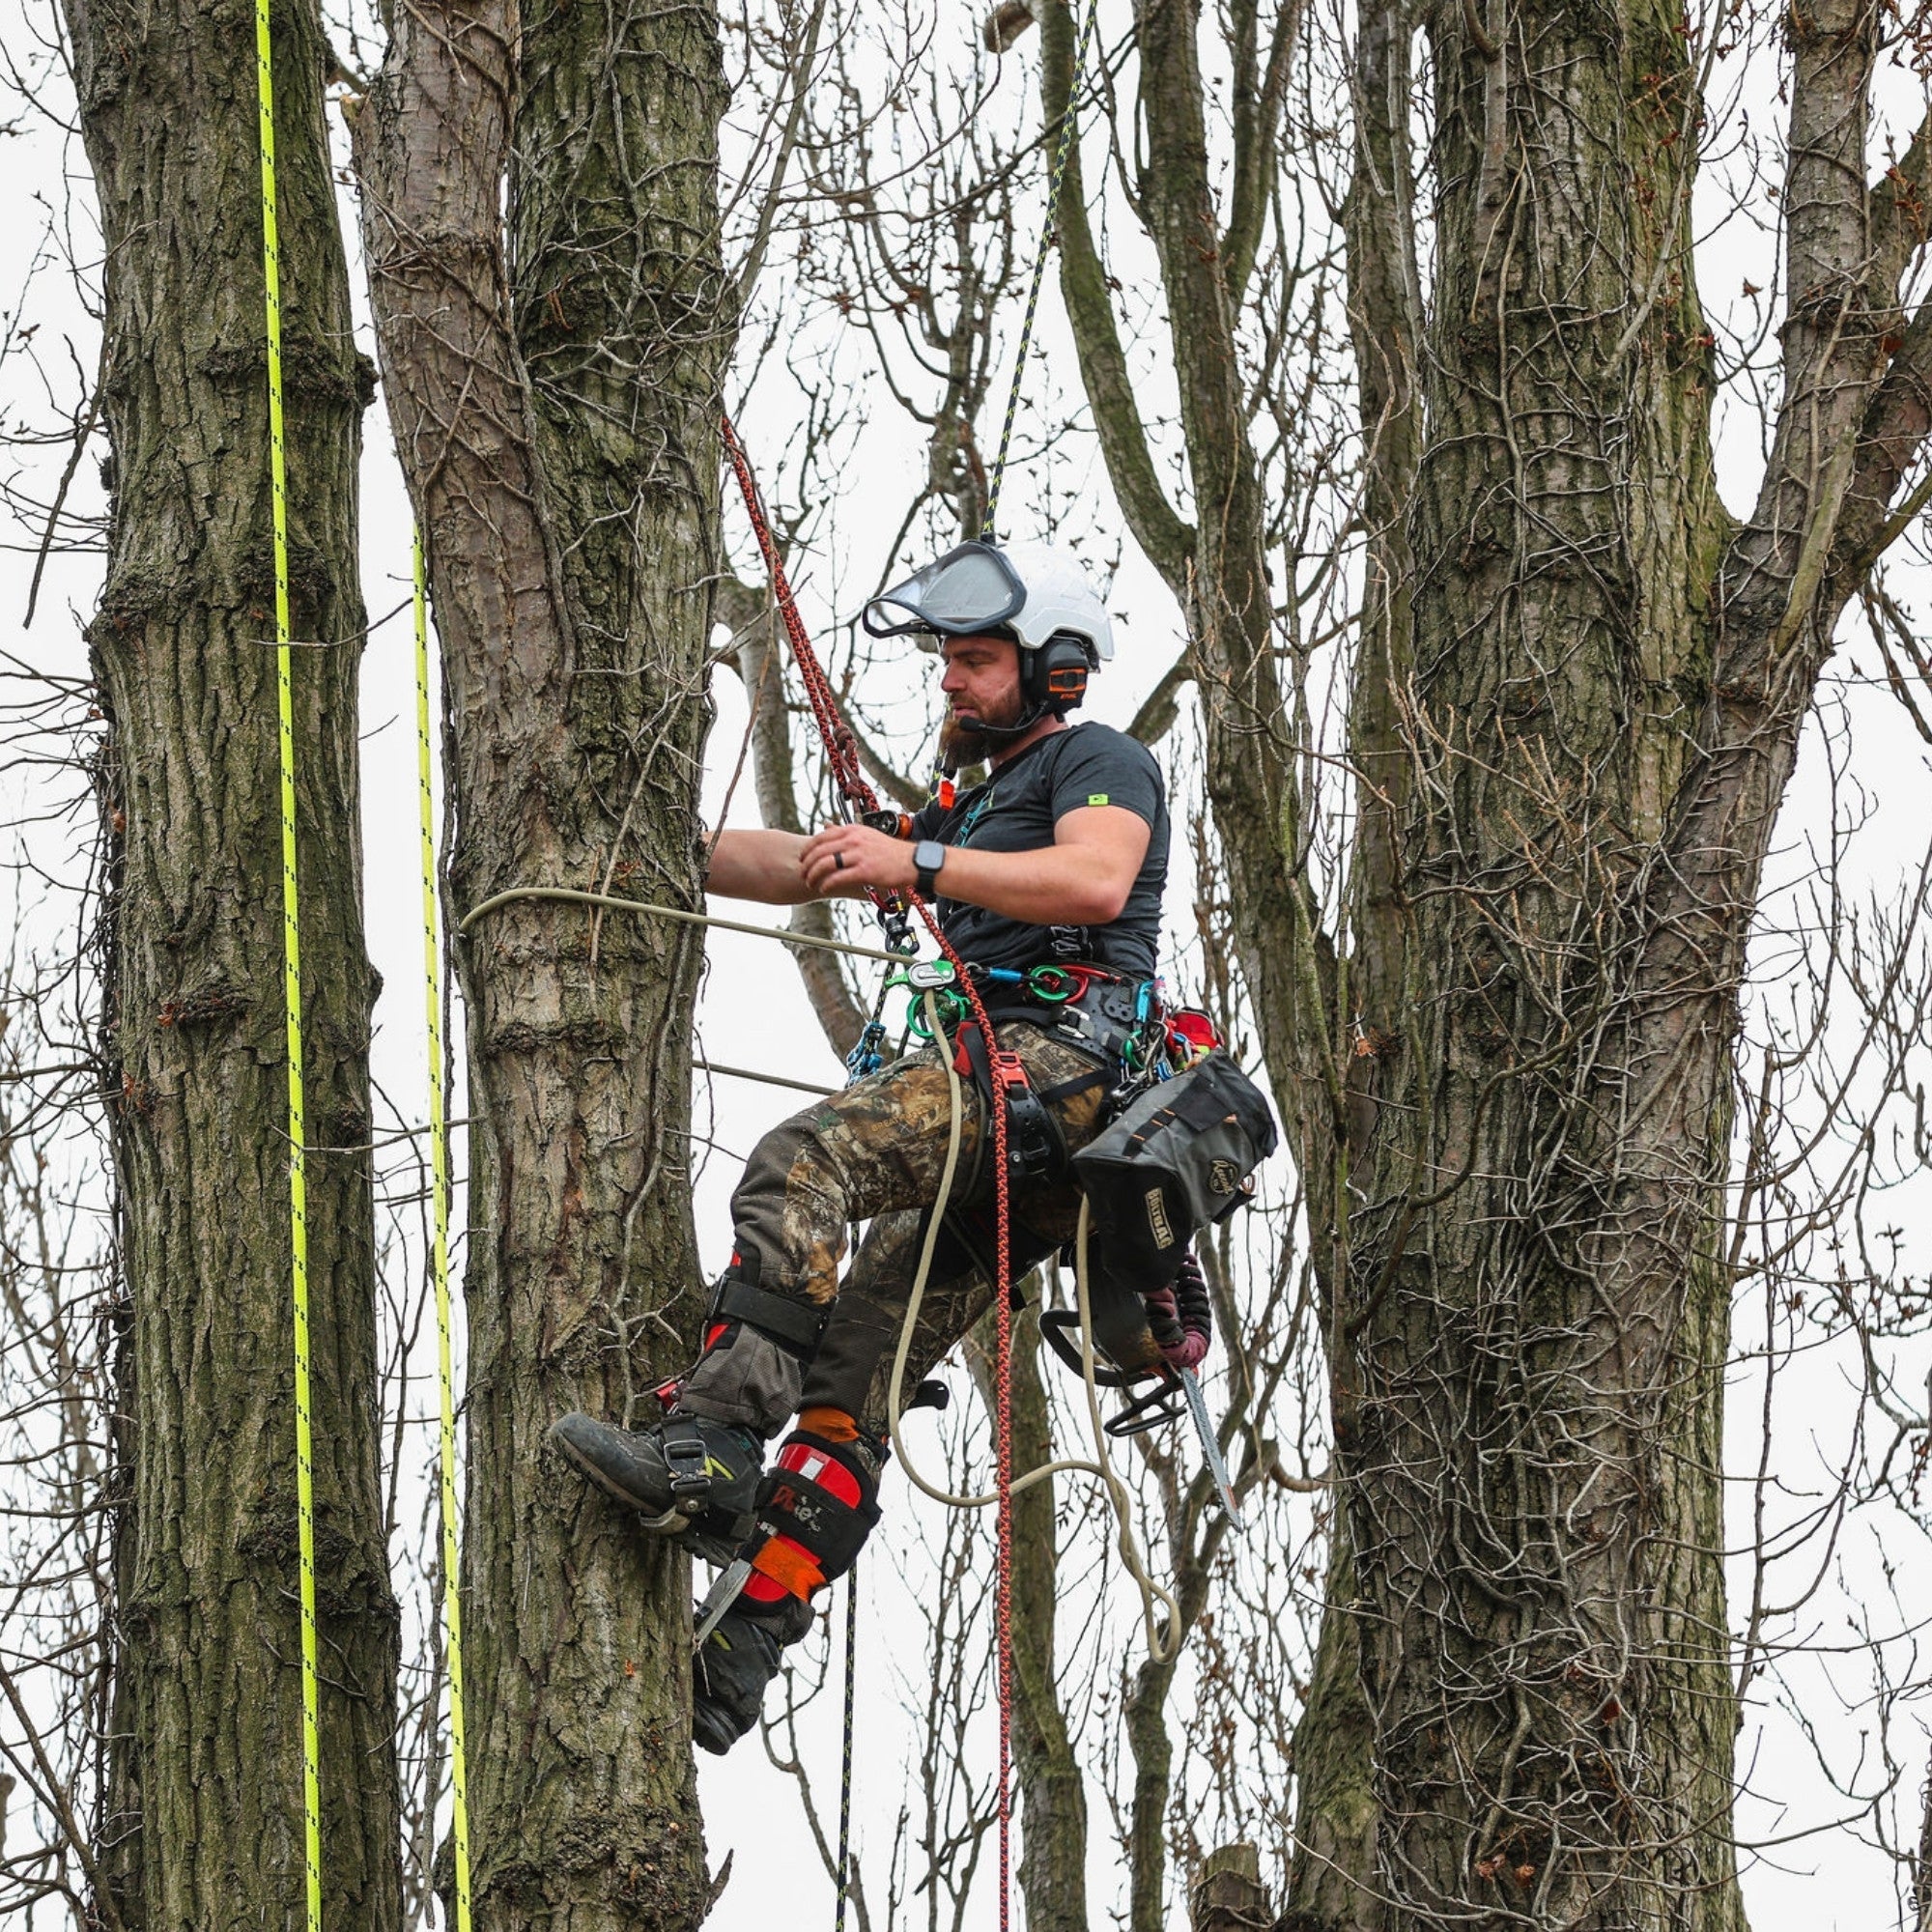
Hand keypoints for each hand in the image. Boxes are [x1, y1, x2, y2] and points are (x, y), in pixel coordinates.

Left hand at [799, 824, 916, 898]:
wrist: (912, 862)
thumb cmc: (890, 851)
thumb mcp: (866, 834)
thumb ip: (845, 832)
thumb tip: (826, 826)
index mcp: (852, 830)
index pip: (821, 837)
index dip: (808, 849)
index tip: (802, 858)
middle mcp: (853, 840)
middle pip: (819, 851)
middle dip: (807, 864)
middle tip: (803, 873)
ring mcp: (859, 855)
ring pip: (825, 864)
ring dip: (814, 875)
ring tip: (811, 882)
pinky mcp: (864, 871)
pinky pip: (838, 877)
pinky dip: (827, 884)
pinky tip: (824, 888)